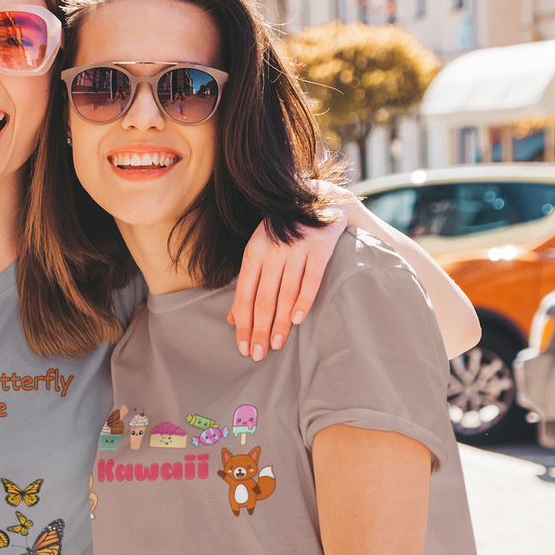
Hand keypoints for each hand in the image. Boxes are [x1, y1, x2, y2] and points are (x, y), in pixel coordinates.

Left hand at [228, 199, 347, 360]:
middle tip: (258, 355)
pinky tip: (298, 321)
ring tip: (277, 345)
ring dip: (280, 322)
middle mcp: (273, 248)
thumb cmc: (287, 234)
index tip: (243, 347)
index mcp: (254, 251)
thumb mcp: (262, 252)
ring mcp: (297, 246)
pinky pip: (311, 278)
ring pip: (285, 292)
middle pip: (263, 298)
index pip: (244, 294)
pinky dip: (304, 301)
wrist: (321, 200)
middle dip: (260, 329)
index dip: (243, 324)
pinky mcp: (320, 245)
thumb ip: (249, 283)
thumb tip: (232, 319)